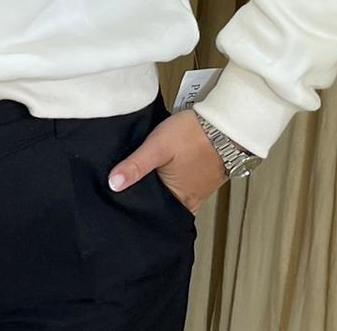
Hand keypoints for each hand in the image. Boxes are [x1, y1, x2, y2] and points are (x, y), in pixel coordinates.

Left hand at [108, 110, 227, 213]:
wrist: (223, 122)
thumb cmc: (193, 134)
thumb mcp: (157, 147)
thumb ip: (135, 166)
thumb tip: (113, 184)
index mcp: (180, 201)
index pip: (153, 214)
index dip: (137, 207)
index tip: (121, 201)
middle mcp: (191, 201)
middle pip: (163, 205)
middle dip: (147, 197)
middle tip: (127, 186)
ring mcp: (199, 190)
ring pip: (172, 194)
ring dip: (159, 186)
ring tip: (142, 176)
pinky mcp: (203, 177)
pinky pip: (183, 184)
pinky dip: (171, 179)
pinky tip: (162, 168)